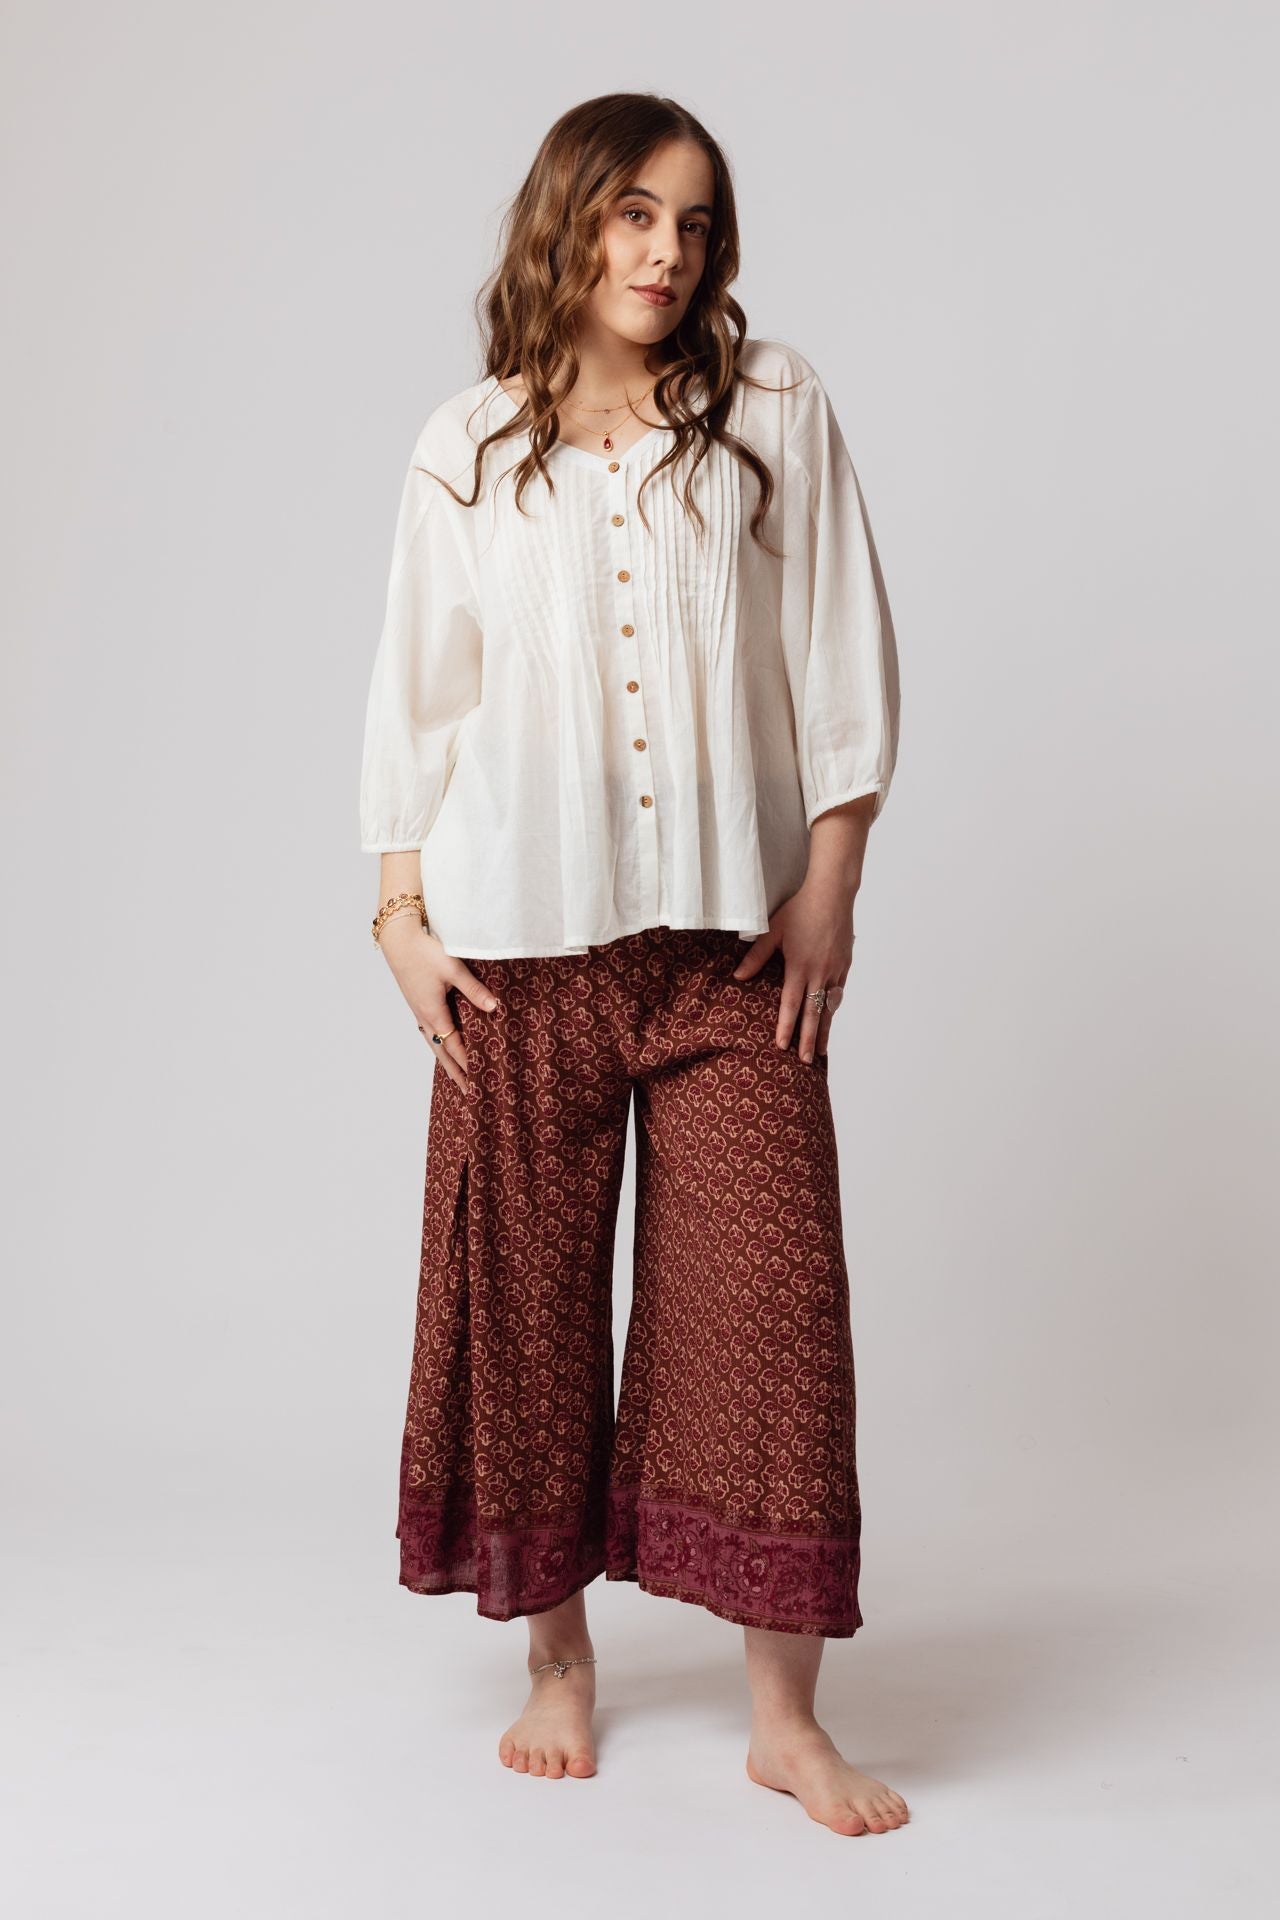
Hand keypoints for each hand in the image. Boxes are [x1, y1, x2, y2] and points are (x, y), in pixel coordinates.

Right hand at [376, 916, 498, 1090]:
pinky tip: (442, 1045)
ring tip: (456, 1077)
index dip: (468, 1065)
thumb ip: (474, 990)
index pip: (455, 1047)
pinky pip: (430, 1032)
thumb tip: (494, 1008)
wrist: (398, 939)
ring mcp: (419, 1012)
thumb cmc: (425, 952)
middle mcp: (425, 1018)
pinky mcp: (417, 1004)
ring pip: (434, 1044)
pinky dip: (439, 1045)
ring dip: (446, 1062)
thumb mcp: (453, 969)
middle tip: (469, 1092)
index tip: (480, 1081)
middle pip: (443, 1053)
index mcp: (434, 1014)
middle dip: (457, 1073)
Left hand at [731, 878, 853, 1061]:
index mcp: (799, 967)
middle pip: (813, 1014)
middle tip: (806, 1062)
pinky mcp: (844, 964)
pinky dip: (834, 1007)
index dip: (786, 1027)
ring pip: (829, 1007)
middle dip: (809, 1040)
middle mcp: (819, 973)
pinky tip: (830, 1016)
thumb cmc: (800, 909)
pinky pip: (838, 992)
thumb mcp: (773, 931)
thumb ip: (756, 956)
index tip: (782, 1047)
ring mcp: (834, 970)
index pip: (790, 1005)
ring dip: (825, 1030)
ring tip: (822, 1051)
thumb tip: (738, 976)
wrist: (832, 893)